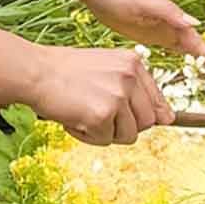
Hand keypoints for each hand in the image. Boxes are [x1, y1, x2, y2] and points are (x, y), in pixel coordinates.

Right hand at [26, 46, 170, 144]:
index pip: (157, 101)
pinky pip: (106, 140)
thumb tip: (169, 119)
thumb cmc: (65, 72)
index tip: (127, 118)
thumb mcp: (106, 70)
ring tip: (84, 115)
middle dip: (124, 126)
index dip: (143, 116)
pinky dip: (88, 136)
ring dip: (106, 133)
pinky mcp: (103, 114)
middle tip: (98, 116)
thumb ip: (134, 90)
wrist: (35, 72)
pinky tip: (74, 119)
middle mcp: (131, 76)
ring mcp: (118, 95)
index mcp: (134, 63)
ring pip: (129, 135)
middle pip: (147, 122)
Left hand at [81, 0, 204, 82]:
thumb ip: (168, 13)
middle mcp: (172, 24)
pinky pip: (171, 49)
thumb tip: (195, 24)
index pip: (201, 44)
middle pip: (200, 48)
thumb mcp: (143, 3)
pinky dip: (183, 60)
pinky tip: (188, 69)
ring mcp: (161, 29)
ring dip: (204, 62)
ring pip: (189, 49)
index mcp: (173, 18)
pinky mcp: (149, 34)